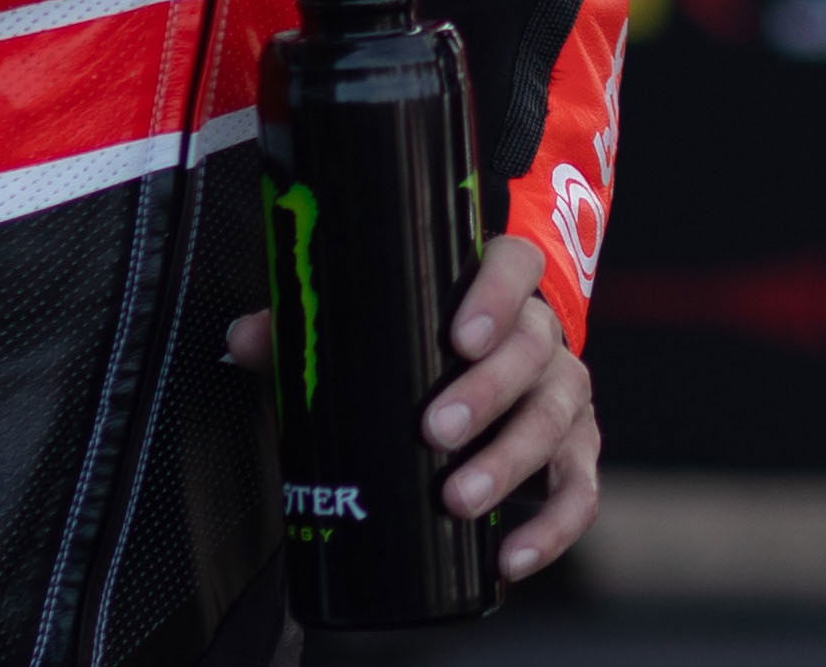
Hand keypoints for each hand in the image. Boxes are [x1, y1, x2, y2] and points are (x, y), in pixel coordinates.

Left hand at [223, 235, 601, 579]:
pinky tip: (512, 557)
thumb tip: (246, 340)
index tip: (459, 337)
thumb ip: (307, 330)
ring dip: (509, 462)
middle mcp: (544, 339)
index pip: (515, 268)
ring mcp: (564, 395)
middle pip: (533, 351)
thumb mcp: (369, 330)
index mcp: (501, 290)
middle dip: (486, 392)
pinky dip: (553, 527)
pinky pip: (580, 490)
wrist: (483, 380)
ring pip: (554, 420)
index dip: (496, 297)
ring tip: (457, 500)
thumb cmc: (421, 348)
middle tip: (435, 430)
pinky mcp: (576, 453)